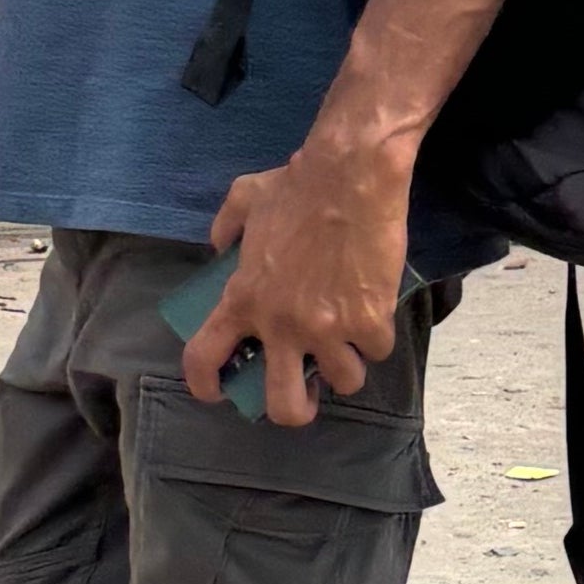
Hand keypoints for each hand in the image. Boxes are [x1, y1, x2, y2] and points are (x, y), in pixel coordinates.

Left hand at [184, 128, 410, 428]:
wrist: (351, 175)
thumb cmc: (297, 184)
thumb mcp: (244, 199)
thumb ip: (225, 227)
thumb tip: (220, 246)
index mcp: (243, 298)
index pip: (205, 358)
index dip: (206, 384)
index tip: (218, 391)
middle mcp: (281, 324)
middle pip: (283, 404)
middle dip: (294, 409)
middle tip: (302, 391)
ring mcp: (327, 328)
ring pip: (343, 382)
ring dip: (345, 366)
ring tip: (348, 343)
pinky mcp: (369, 320)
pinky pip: (377, 351)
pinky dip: (377, 338)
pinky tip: (375, 314)